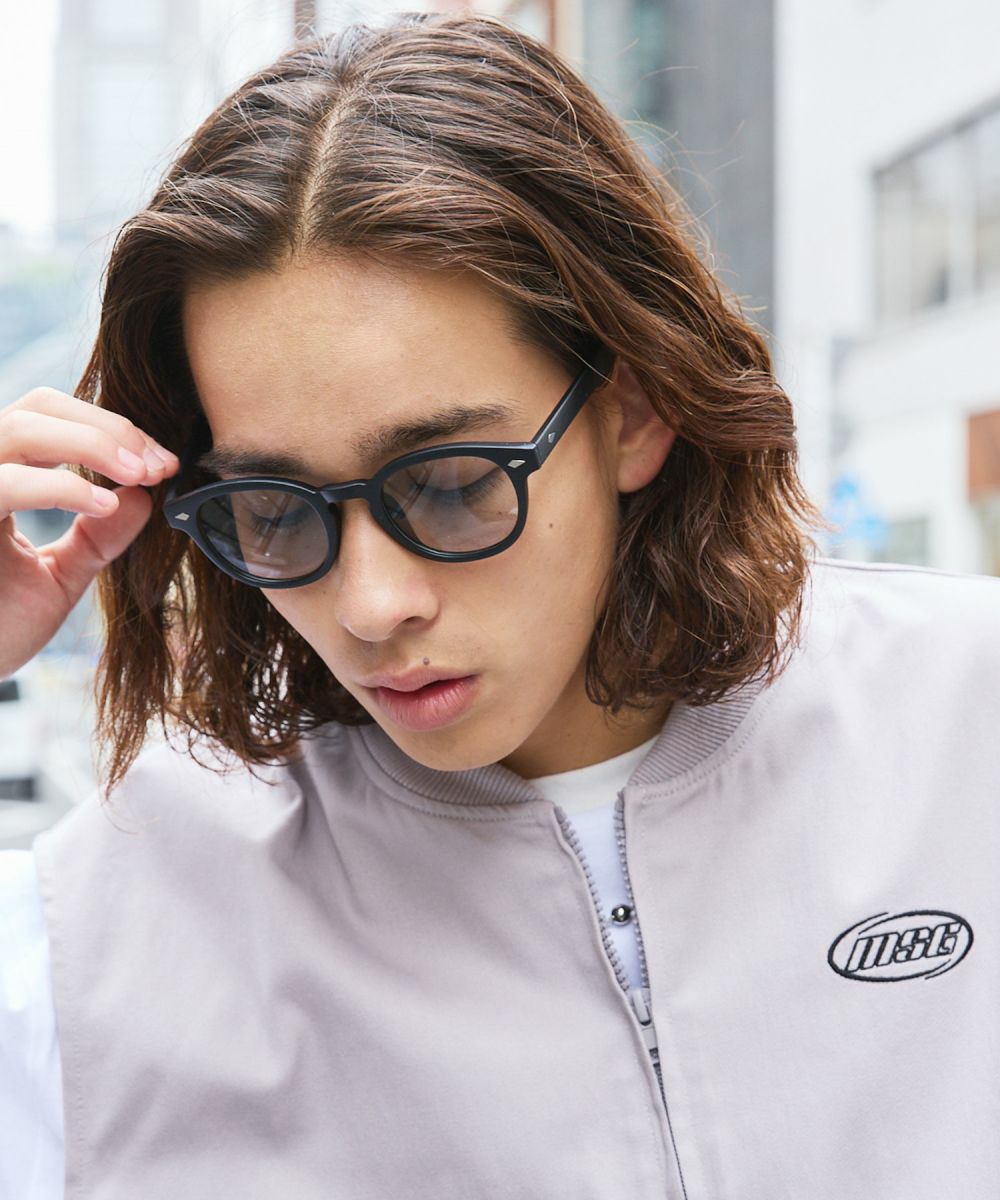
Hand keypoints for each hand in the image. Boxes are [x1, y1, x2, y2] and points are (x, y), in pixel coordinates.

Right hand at [0, 387, 179, 679]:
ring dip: (91, 443)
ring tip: (140, 475)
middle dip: (109, 428)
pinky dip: (60, 485)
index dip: (112, 429)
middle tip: (158, 465)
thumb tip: (144, 498)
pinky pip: (3, 483)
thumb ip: (97, 538)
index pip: (51, 418)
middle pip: (38, 405)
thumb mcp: (58, 577)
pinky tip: (103, 502)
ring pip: (19, 426)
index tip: (164, 463)